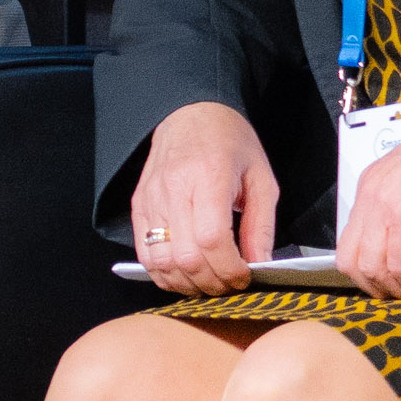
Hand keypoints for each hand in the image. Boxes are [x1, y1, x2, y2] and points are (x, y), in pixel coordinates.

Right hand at [128, 101, 279, 293]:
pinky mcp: (138, 208)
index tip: (244, 276)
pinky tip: (185, 275)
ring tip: (208, 283)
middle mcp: (174, 190)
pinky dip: (164, 274)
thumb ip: (261, 225)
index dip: (229, 268)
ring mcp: (151, 201)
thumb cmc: (228, 142)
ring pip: (161, 262)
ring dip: (187, 283)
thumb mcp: (261, 178)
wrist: (188, 115)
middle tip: (230, 284)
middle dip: (211, 282)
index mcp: (209, 177)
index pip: (212, 238)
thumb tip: (260, 265)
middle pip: (186, 256)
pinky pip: (144, 255)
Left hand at [335, 110, 400, 298]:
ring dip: (394, 286)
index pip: (347, 245)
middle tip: (397, 293)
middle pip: (356, 261)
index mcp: (368, 188)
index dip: (361, 273)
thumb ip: (399, 204)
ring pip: (376, 266)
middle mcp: (371, 198)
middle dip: (375, 286)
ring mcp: (387, 207)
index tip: (380, 283)